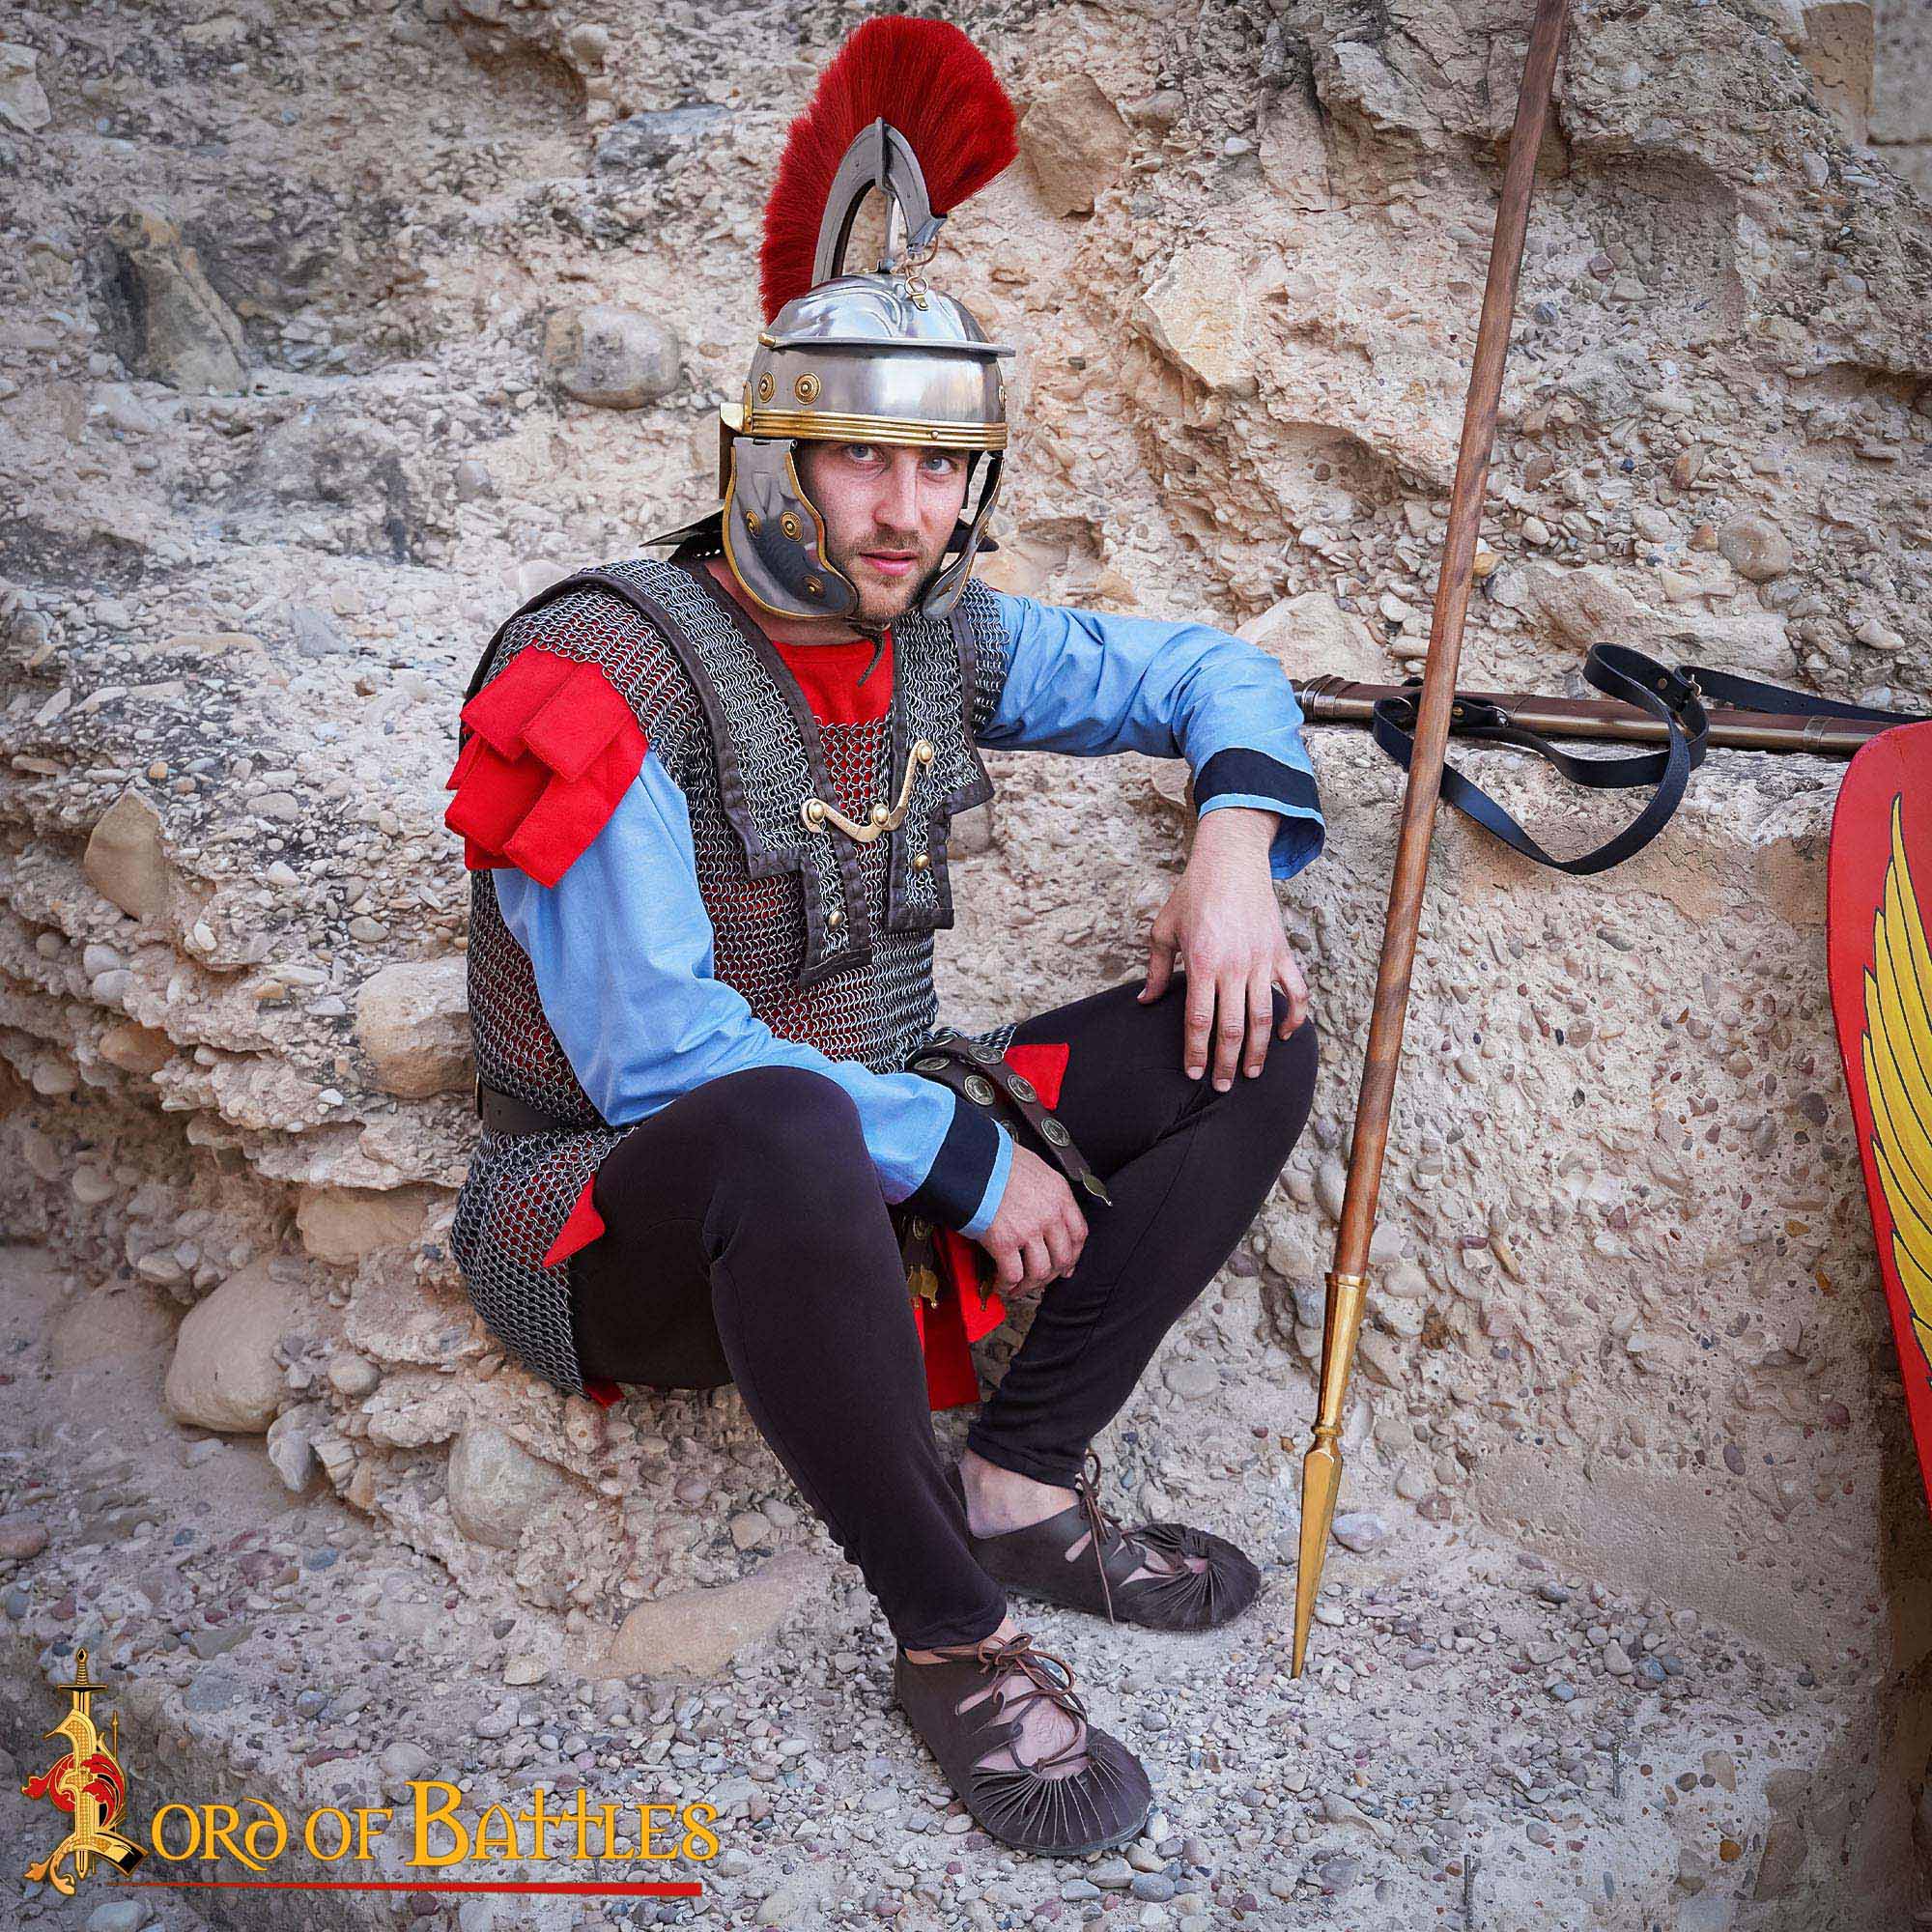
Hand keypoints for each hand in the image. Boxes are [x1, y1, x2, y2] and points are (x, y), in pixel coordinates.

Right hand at [978, 1144, 1087, 1292]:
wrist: (971, 1159)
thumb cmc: (997, 1158)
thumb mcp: (1035, 1168)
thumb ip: (1045, 1192)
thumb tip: (1043, 1210)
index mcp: (1059, 1194)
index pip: (1079, 1233)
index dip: (1073, 1254)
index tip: (1067, 1263)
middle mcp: (1049, 1214)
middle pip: (1063, 1257)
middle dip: (1052, 1274)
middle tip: (1041, 1279)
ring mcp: (1028, 1230)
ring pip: (1040, 1271)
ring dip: (1030, 1284)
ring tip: (1019, 1287)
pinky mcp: (1004, 1242)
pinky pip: (1013, 1274)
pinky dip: (1007, 1285)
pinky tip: (1001, 1284)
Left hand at [1140, 805, 1308, 1089]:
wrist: (1231, 861)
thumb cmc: (1193, 894)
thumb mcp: (1163, 929)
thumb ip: (1156, 969)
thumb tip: (1145, 1001)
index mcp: (1202, 963)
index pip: (1198, 1020)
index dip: (1196, 1051)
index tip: (1194, 1073)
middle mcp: (1233, 966)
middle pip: (1232, 1028)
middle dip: (1227, 1062)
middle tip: (1223, 1086)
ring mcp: (1261, 960)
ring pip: (1263, 1017)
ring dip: (1258, 1050)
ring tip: (1251, 1072)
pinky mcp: (1281, 952)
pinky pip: (1295, 991)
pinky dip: (1294, 1017)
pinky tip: (1284, 1036)